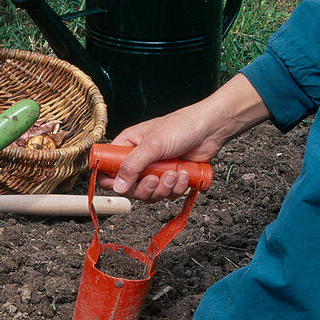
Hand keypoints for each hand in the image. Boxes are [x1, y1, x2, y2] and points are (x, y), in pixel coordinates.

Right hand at [98, 75, 269, 200]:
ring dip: (164, 188)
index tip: (121, 185)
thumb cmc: (181, 126)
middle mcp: (140, 159)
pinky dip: (176, 188)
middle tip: (155, 179)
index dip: (111, 180)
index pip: (108, 168)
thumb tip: (117, 186)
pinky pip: (167, 193)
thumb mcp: (152, 145)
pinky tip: (183, 174)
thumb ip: (132, 166)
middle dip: (145, 188)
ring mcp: (156, 169)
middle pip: (130, 188)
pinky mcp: (171, 177)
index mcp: (128, 146)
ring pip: (150, 193)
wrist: (210, 129)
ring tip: (174, 173)